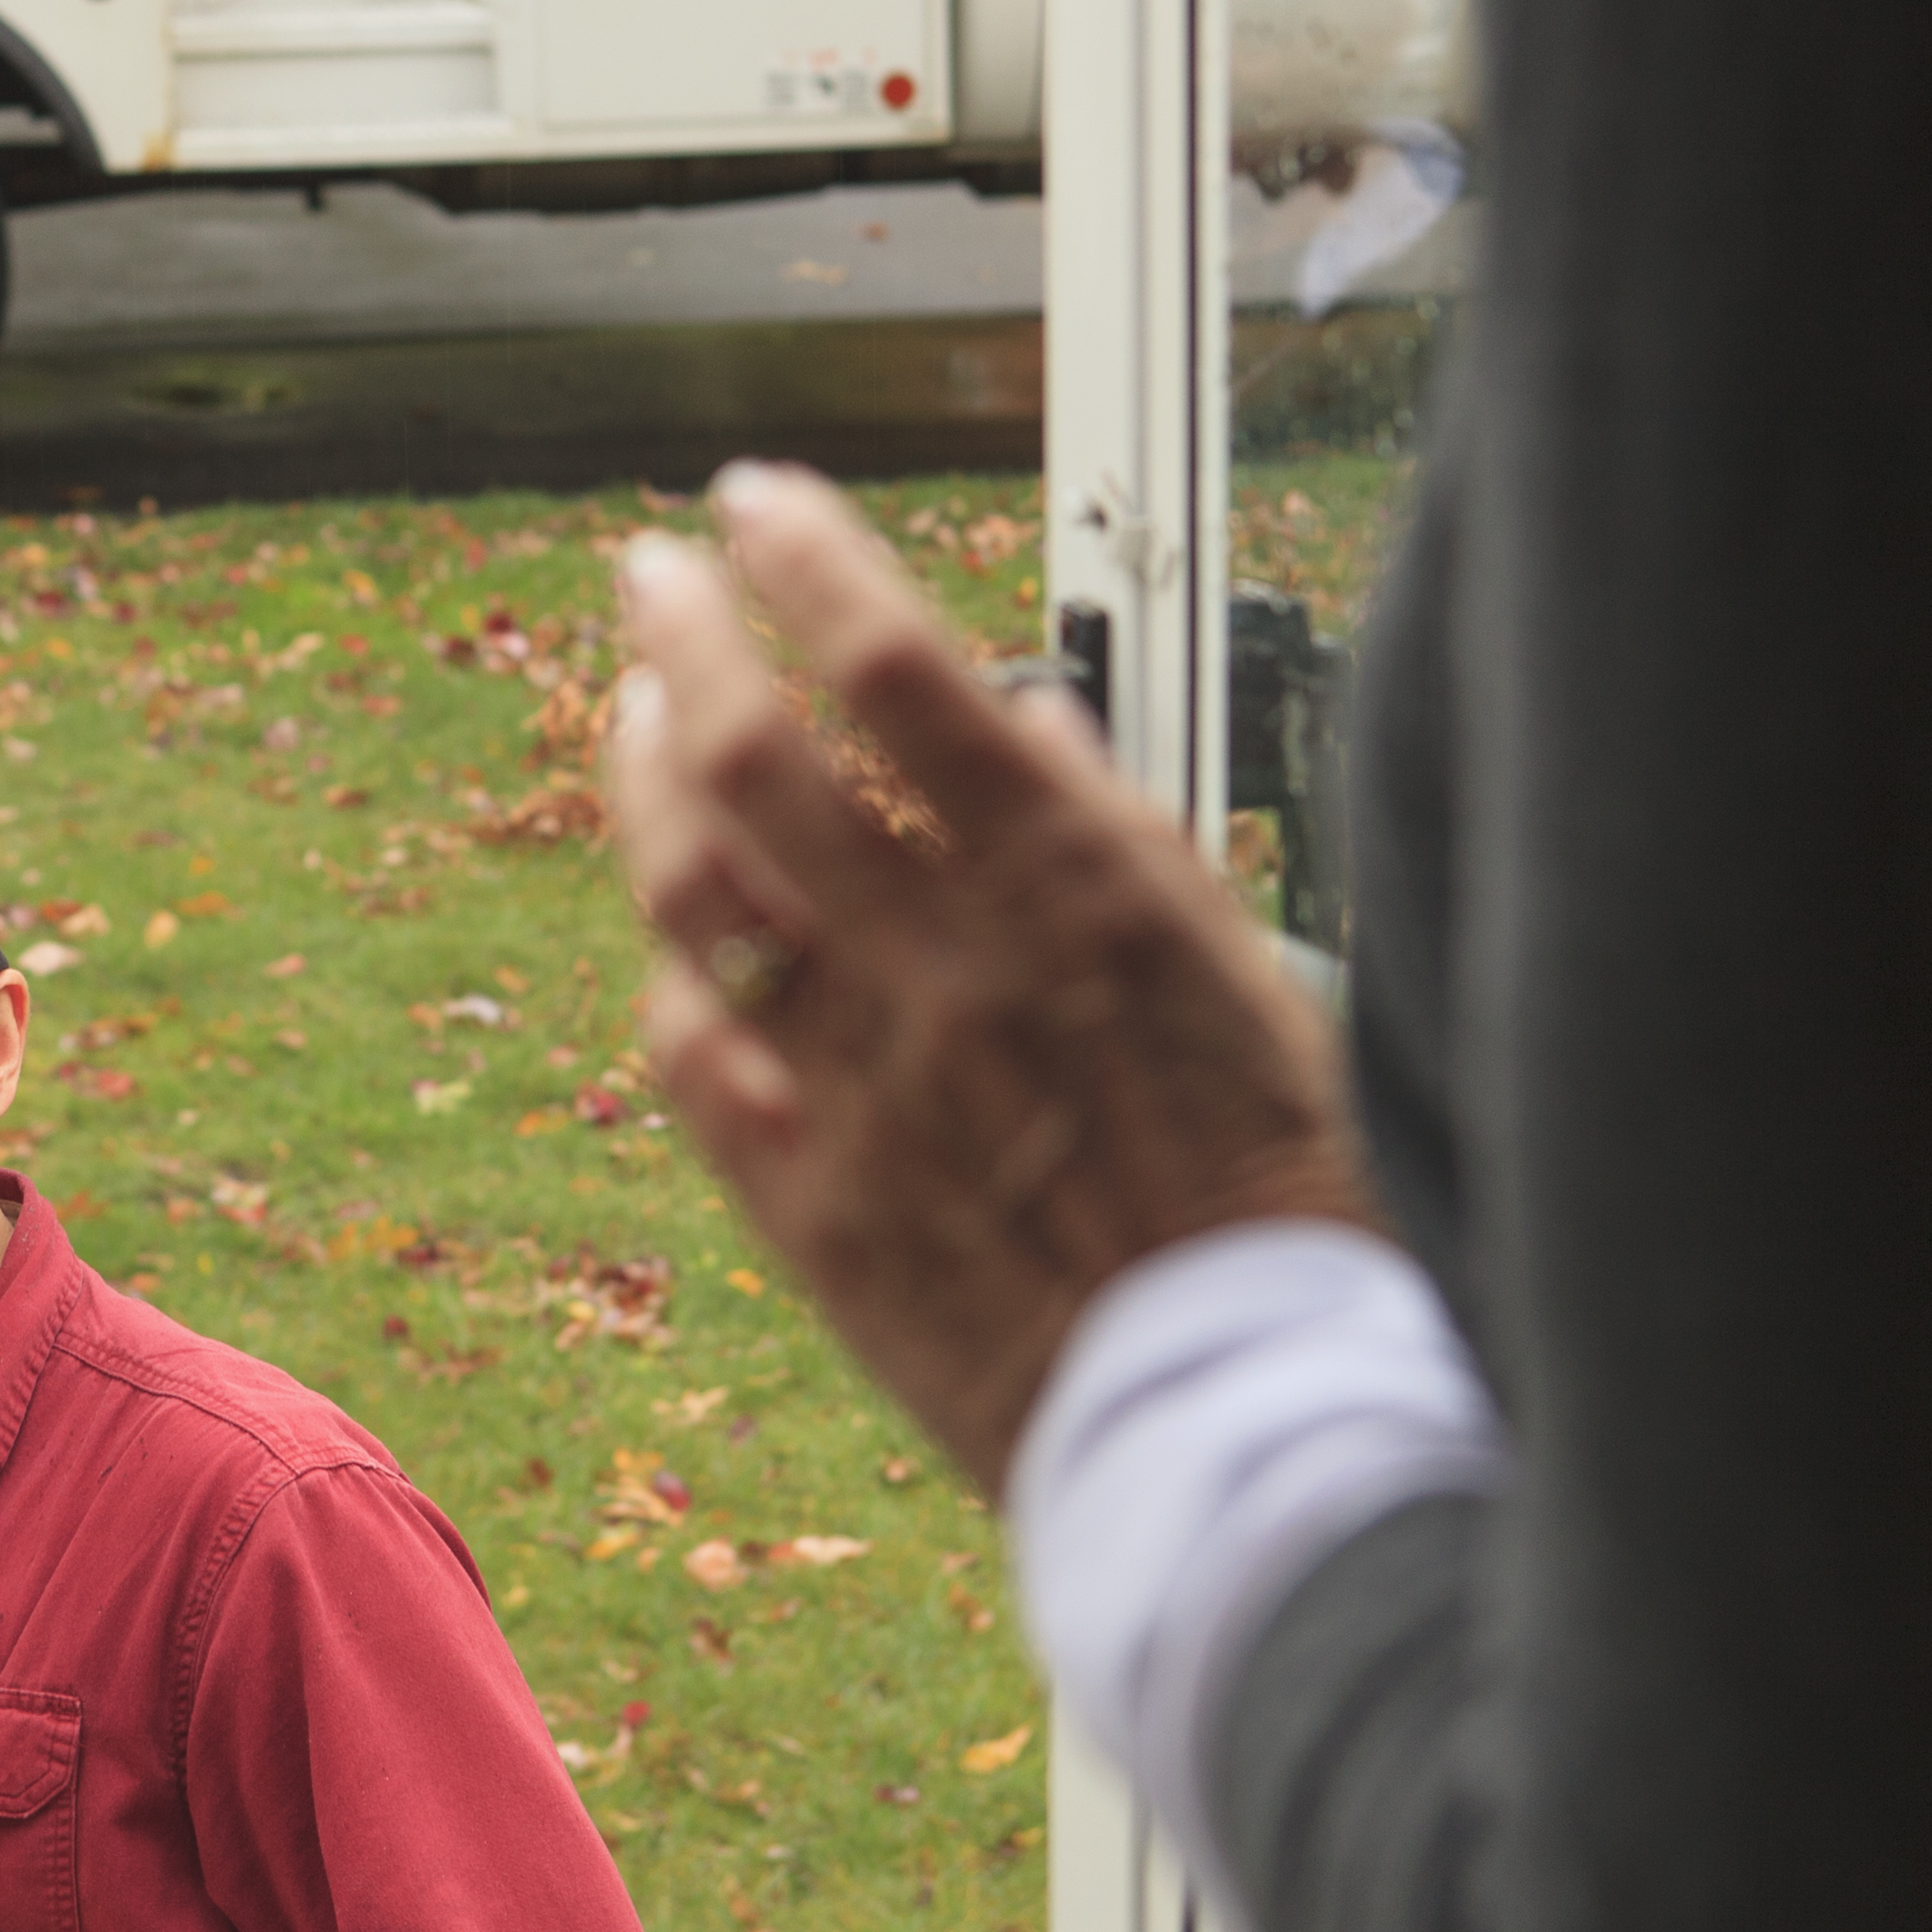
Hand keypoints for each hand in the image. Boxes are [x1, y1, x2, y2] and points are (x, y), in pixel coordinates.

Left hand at [609, 462, 1364, 1490]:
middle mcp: (946, 967)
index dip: (809, 563)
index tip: (760, 500)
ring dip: (647, 779)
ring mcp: (860, 1085)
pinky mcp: (808, 1203)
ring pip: (692, 888)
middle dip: (684, 635)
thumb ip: (1131, 846)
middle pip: (758, 752)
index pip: (901, 667)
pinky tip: (671, 930)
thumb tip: (1041, 728)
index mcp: (1074, 892)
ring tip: (639, 709)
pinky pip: (688, 1054)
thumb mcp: (1251, 980)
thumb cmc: (1292, 1206)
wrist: (1250, 1430)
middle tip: (653, 573)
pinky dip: (671, 971)